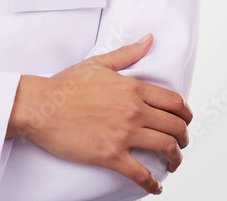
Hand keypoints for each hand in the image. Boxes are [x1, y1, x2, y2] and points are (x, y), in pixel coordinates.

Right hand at [6, 33, 191, 195]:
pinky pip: (141, 174)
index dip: (186, 114)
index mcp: (132, 87)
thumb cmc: (64, 85)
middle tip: (181, 144)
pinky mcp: (110, 155)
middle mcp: (133, 110)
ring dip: (175, 159)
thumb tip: (149, 40)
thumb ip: (128, 54)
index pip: (175, 102)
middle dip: (184, 138)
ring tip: (173, 163)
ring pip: (166, 149)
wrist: (40, 106)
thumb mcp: (98, 64)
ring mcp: (123, 134)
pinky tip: (155, 187)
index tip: (185, 121)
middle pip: (176, 127)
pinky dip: (152, 184)